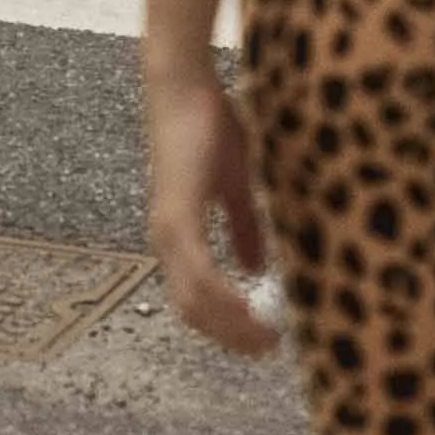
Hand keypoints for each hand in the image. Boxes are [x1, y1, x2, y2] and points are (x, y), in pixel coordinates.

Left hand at [145, 66, 279, 356]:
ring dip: (231, 325)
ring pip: (193, 301)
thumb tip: (257, 266)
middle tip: (268, 348)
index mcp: (178, 235)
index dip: (226, 325)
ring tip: (265, 337)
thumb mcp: (235, 182)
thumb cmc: (209, 125)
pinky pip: (198, 274)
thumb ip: (242, 224)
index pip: (195, 299)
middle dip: (231, 336)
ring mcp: (168, 231)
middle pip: (192, 312)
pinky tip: (249, 309)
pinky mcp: (177, 217)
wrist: (185, 85)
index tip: (261, 339)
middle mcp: (166, 241)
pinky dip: (223, 299)